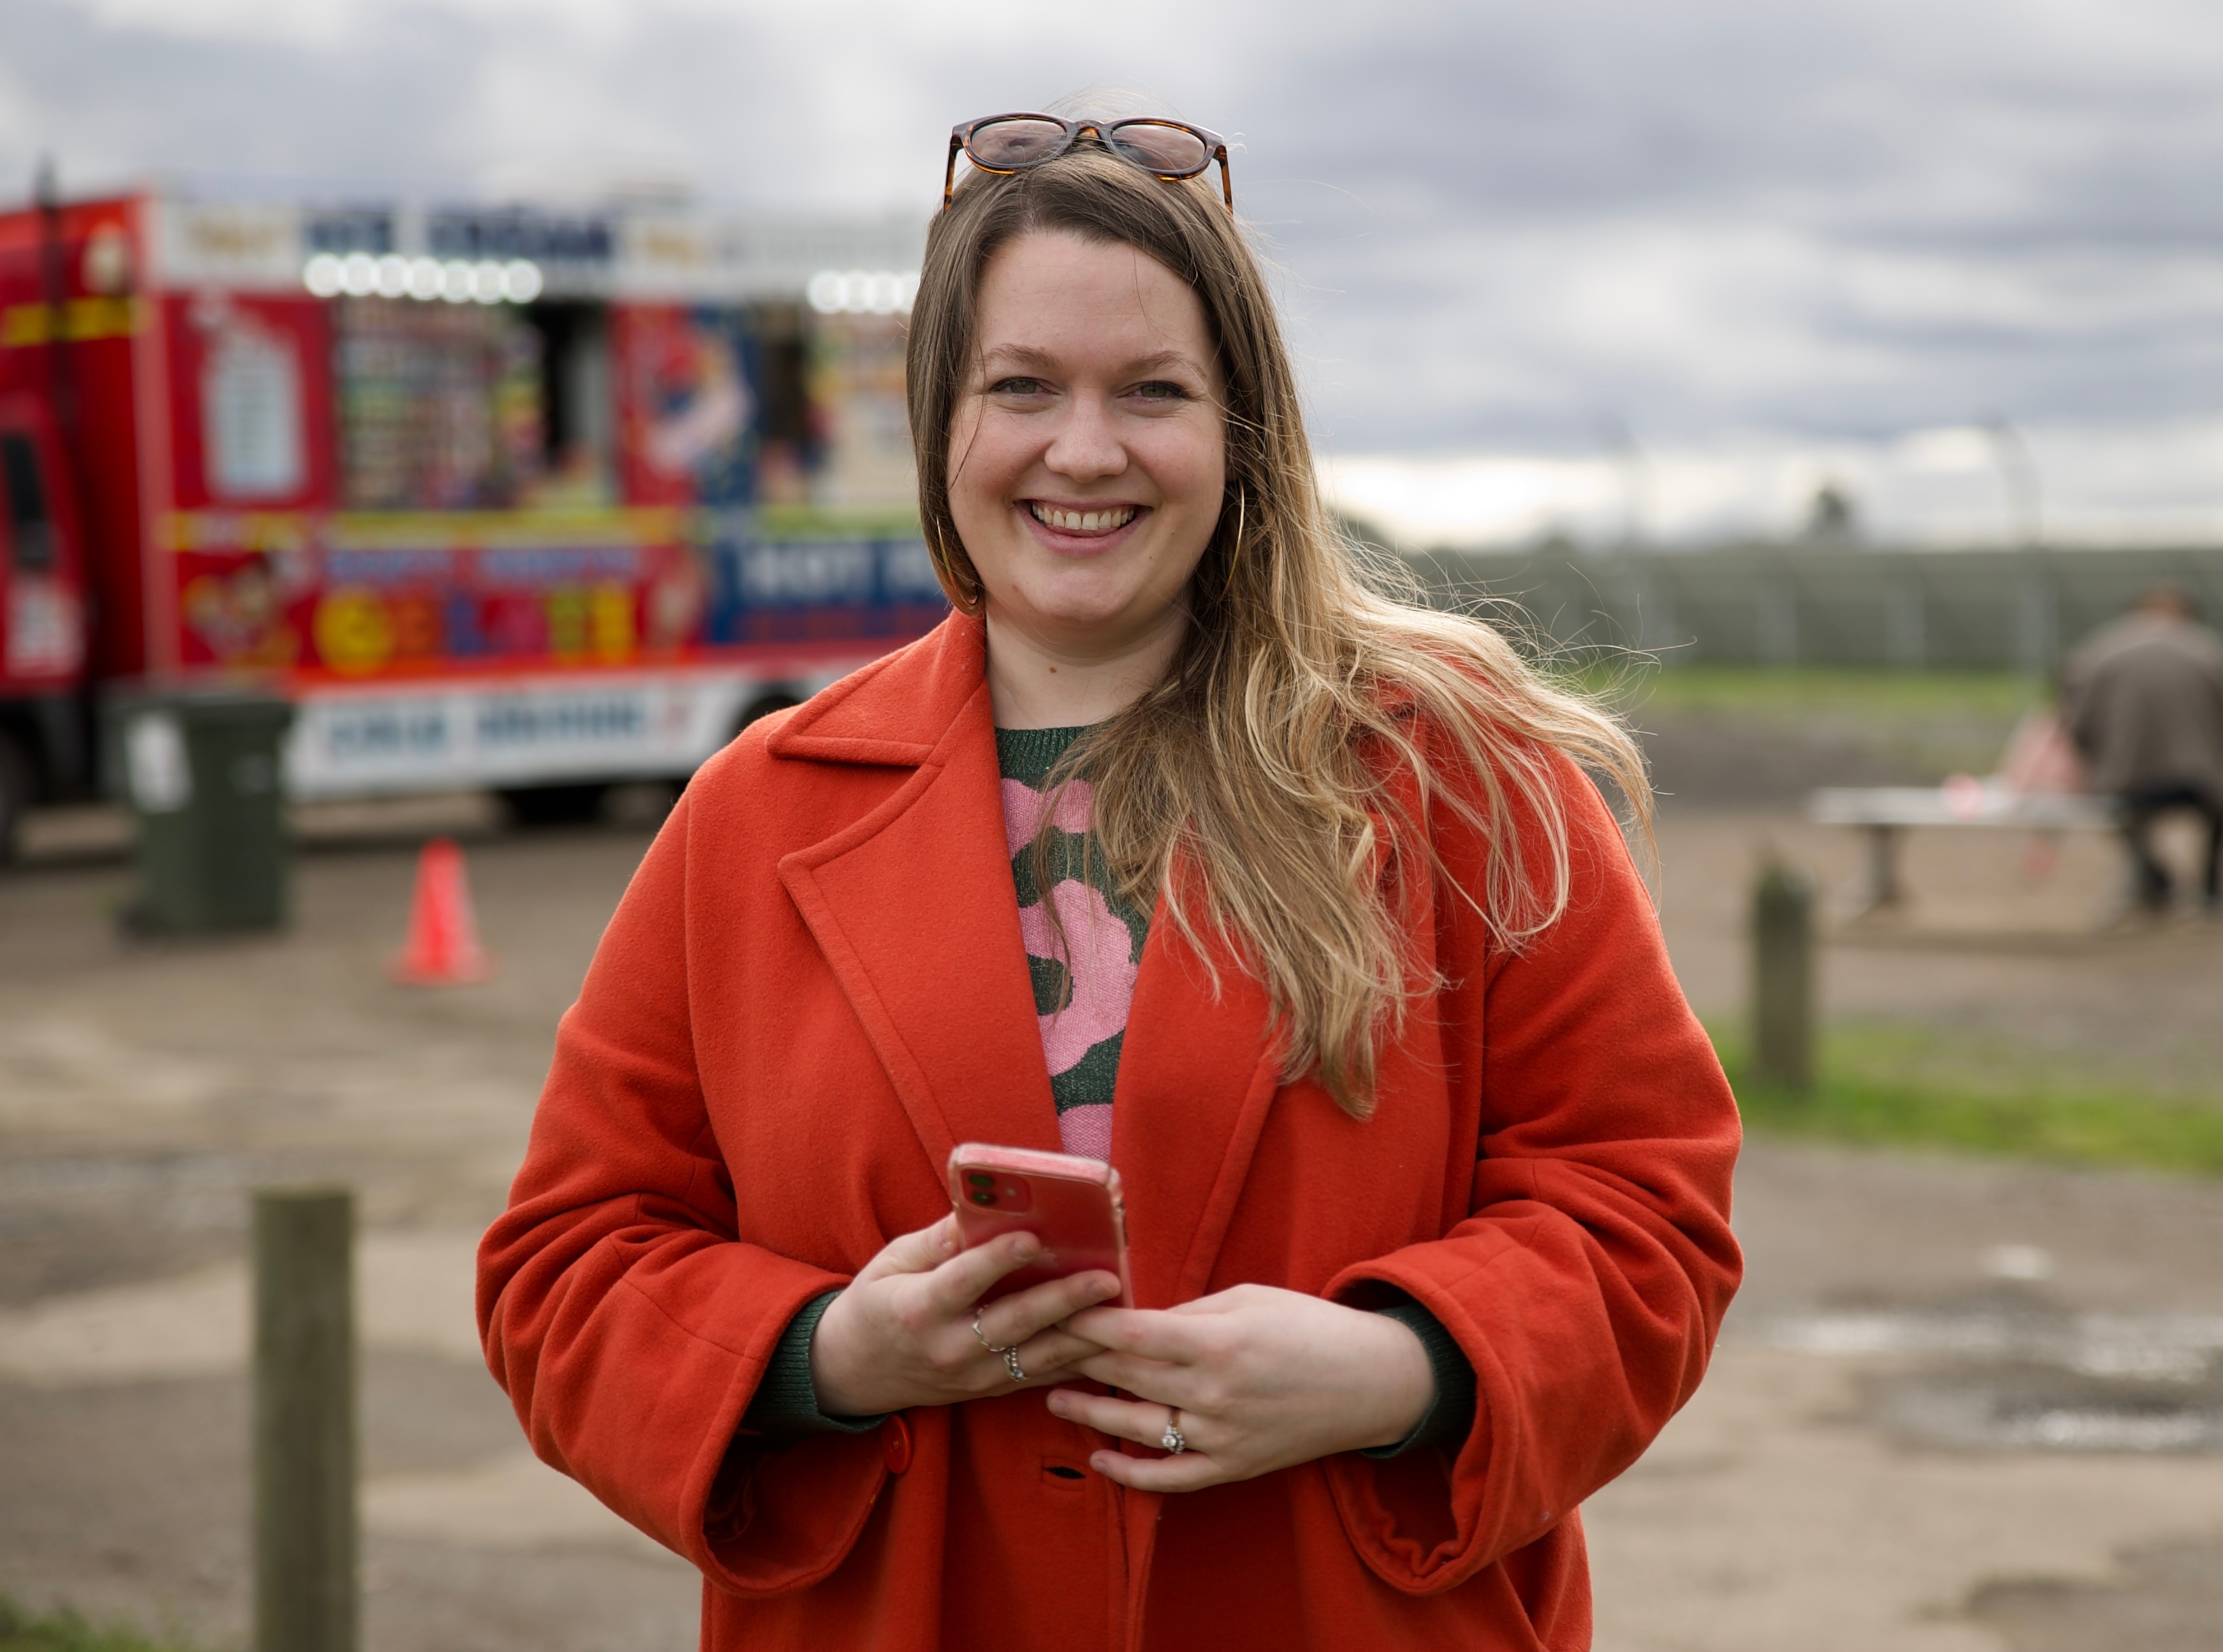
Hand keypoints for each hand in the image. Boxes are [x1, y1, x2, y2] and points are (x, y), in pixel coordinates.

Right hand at [809, 1213, 1123, 1416]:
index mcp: (917, 1309)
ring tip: (1121, 1310)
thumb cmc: (876, 1303)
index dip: (997, 1259)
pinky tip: (1109, 1343)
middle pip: (1013, 1323)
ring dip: (1083, 1335)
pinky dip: (1076, 1361)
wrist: (855, 1372)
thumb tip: (979, 1207)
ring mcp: (971, 1377)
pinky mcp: (988, 1390)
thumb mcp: (891, 1261)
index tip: (1033, 1236)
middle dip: (1063, 1300)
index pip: (963, 1281)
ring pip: (1036, 1358)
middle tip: (1105, 1277)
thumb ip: (937, 1239)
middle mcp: (948, 1348)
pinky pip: (1040, 1376)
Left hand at [1048, 1285, 1434, 1491]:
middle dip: (1075, 1358)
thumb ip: (1187, 1312)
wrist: (1370, 1381)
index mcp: (1217, 1342)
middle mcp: (1213, 1393)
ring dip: (1089, 1411)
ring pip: (1136, 1427)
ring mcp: (1221, 1436)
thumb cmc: (1308, 1326)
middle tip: (1037, 1343)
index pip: (1130, 1334)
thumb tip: (1133, 1317)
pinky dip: (1130, 1473)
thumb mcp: (1248, 1298)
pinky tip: (1100, 1457)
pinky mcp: (1233, 1466)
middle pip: (1125, 1376)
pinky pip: (1170, 1477)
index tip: (1051, 1306)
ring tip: (1052, 1394)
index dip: (1084, 1322)